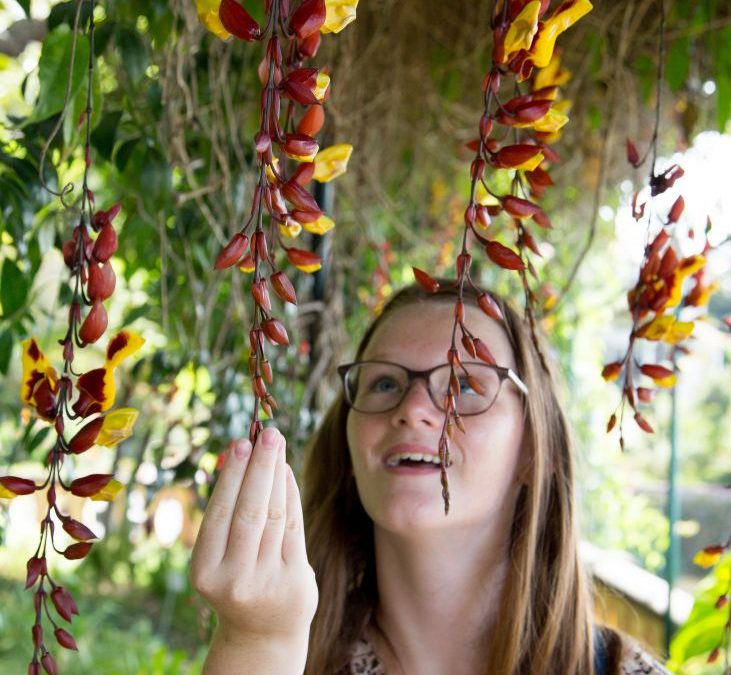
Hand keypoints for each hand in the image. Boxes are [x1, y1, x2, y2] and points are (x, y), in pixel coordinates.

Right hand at [190, 427, 317, 647]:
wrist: (262, 631)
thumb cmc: (238, 578)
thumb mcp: (221, 555)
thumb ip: (230, 512)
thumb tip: (244, 454)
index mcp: (205, 570)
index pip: (220, 513)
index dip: (233, 475)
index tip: (241, 442)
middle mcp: (234, 579)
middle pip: (250, 512)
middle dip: (260, 468)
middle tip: (268, 434)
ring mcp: (267, 582)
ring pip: (275, 516)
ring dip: (277, 475)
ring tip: (277, 446)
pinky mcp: (295, 581)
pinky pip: (294, 527)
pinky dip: (291, 494)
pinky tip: (287, 472)